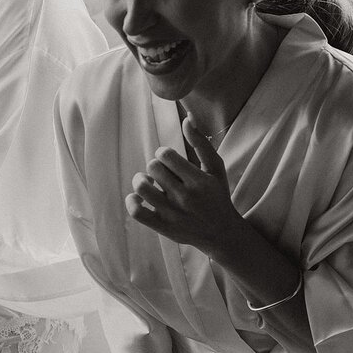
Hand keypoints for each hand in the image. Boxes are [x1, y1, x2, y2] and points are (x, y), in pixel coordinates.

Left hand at [126, 118, 241, 254]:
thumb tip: (187, 119)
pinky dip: (131, 201)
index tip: (169, 160)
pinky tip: (138, 198)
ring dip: (141, 181)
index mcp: (198, 180)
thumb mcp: (215, 168)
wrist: (221, 233)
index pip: (166, 155)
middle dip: (154, 166)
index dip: (163, 153)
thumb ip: (201, 144)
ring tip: (149, 183)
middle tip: (161, 173)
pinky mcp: (162, 227)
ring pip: (142, 188)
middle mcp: (185, 197)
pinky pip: (137, 212)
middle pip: (153, 168)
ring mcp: (172, 214)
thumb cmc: (217, 195)